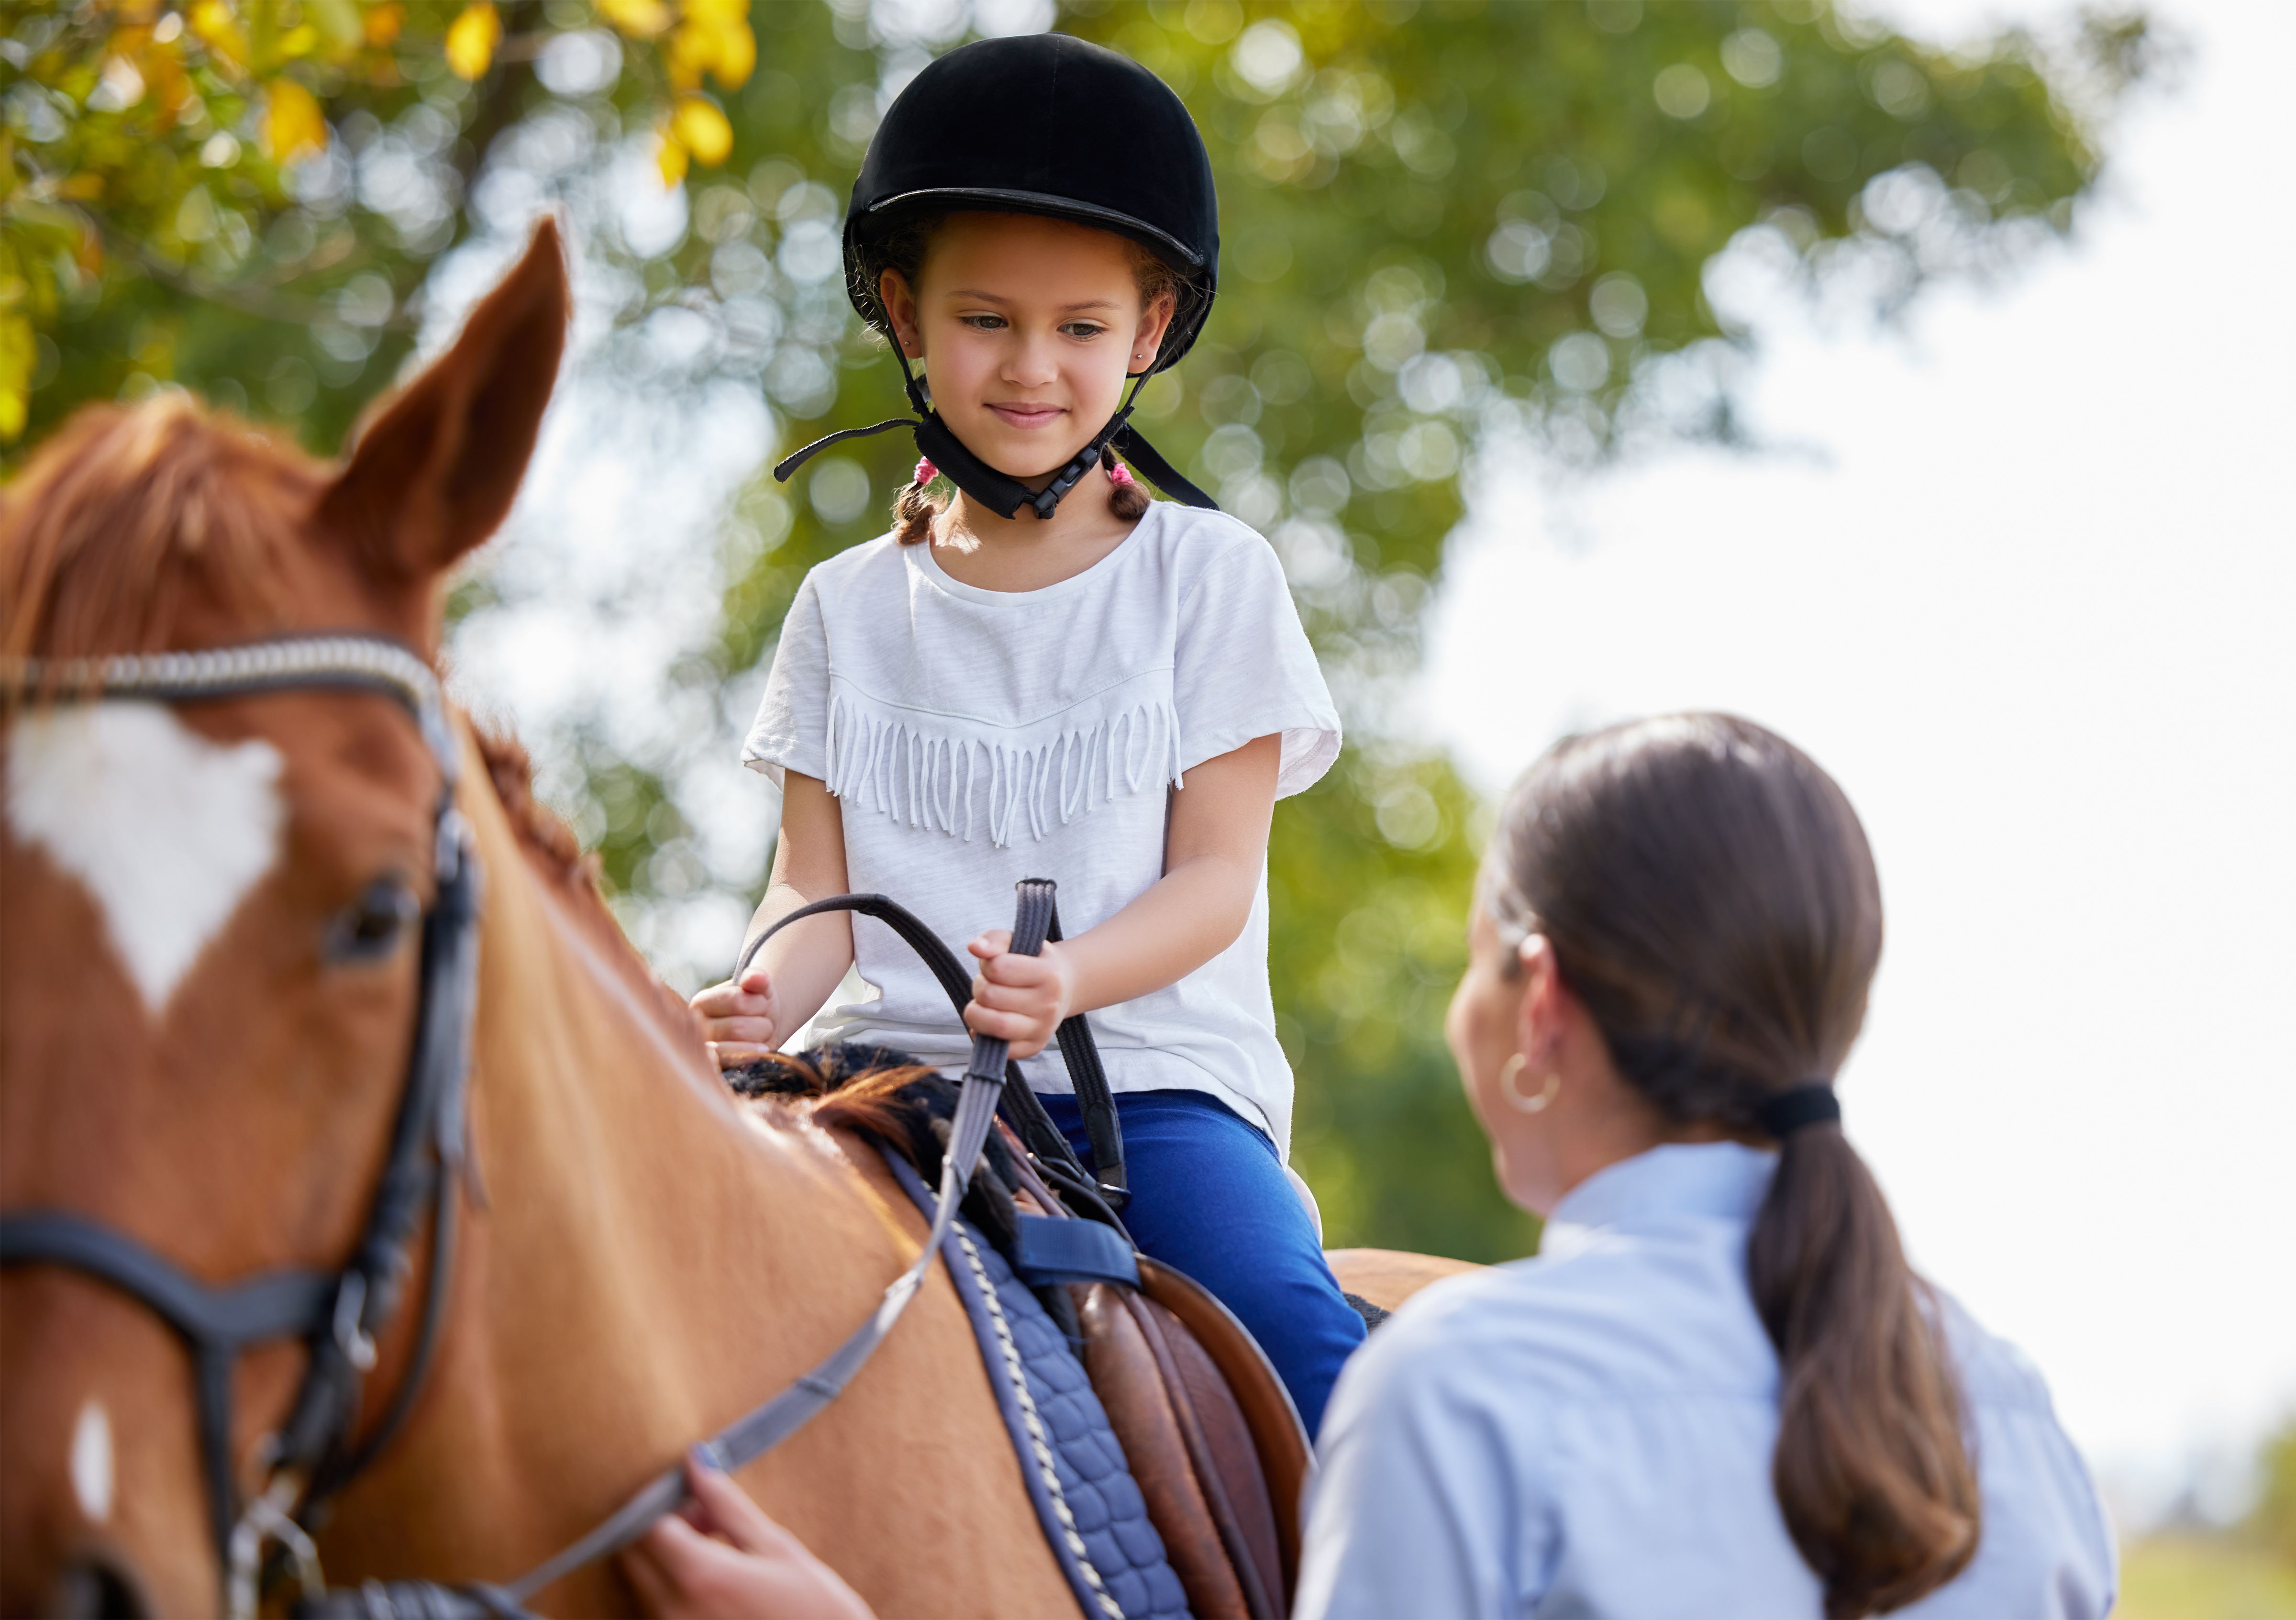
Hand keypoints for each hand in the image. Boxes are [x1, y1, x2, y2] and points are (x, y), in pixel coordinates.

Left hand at [622, 1452, 874, 1619]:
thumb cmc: (812, 1607)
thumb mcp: (775, 1547)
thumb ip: (726, 1504)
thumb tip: (695, 1460)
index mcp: (699, 1575)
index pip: (646, 1524)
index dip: (664, 1500)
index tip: (693, 1492)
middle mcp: (673, 1609)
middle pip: (633, 1553)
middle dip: (660, 1525)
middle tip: (704, 1517)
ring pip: (642, 1580)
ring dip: (666, 1555)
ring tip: (717, 1548)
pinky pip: (655, 1605)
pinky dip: (673, 1583)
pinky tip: (713, 1579)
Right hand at [689, 969, 778, 1068]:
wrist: (763, 1030)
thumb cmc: (757, 1006)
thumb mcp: (759, 988)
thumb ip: (756, 978)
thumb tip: (757, 978)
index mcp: (702, 1002)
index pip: (737, 1000)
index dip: (760, 1002)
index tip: (762, 1003)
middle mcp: (697, 1028)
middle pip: (739, 1028)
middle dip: (763, 1025)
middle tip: (763, 1024)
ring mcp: (704, 1052)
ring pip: (736, 1050)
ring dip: (760, 1042)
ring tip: (760, 1038)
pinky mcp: (716, 1071)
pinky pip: (732, 1068)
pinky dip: (750, 1059)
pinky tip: (759, 1053)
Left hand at [963, 931, 1073, 1059]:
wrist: (1065, 987)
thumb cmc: (1034, 962)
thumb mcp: (1019, 942)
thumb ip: (994, 939)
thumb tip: (974, 948)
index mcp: (1048, 974)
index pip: (998, 968)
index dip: (987, 964)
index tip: (994, 965)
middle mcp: (1049, 1004)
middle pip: (990, 996)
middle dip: (980, 987)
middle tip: (988, 984)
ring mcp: (1043, 1029)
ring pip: (993, 1026)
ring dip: (977, 1013)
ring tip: (985, 1004)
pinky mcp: (1034, 1047)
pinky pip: (998, 1048)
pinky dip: (984, 1035)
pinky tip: (990, 1020)